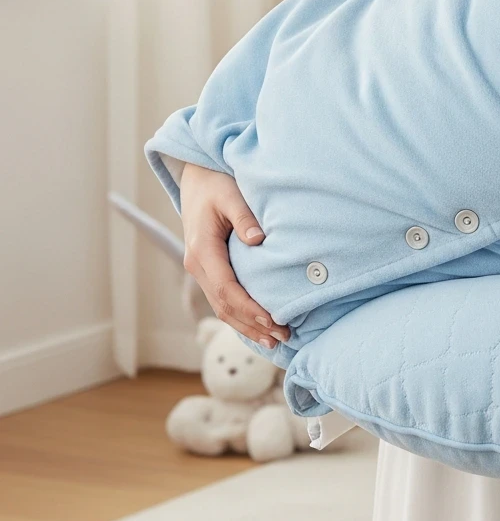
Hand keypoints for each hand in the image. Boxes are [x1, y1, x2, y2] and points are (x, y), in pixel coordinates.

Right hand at [179, 164, 288, 346]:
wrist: (197, 179)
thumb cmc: (217, 184)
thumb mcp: (231, 195)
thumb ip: (244, 216)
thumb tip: (258, 239)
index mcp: (201, 250)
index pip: (225, 288)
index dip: (248, 307)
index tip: (271, 319)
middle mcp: (197, 265)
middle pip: (223, 305)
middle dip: (252, 324)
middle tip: (281, 338)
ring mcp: (200, 270)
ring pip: (221, 307)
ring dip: (246, 326)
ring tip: (274, 341)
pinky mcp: (208, 270)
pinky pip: (222, 299)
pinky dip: (240, 316)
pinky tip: (259, 327)